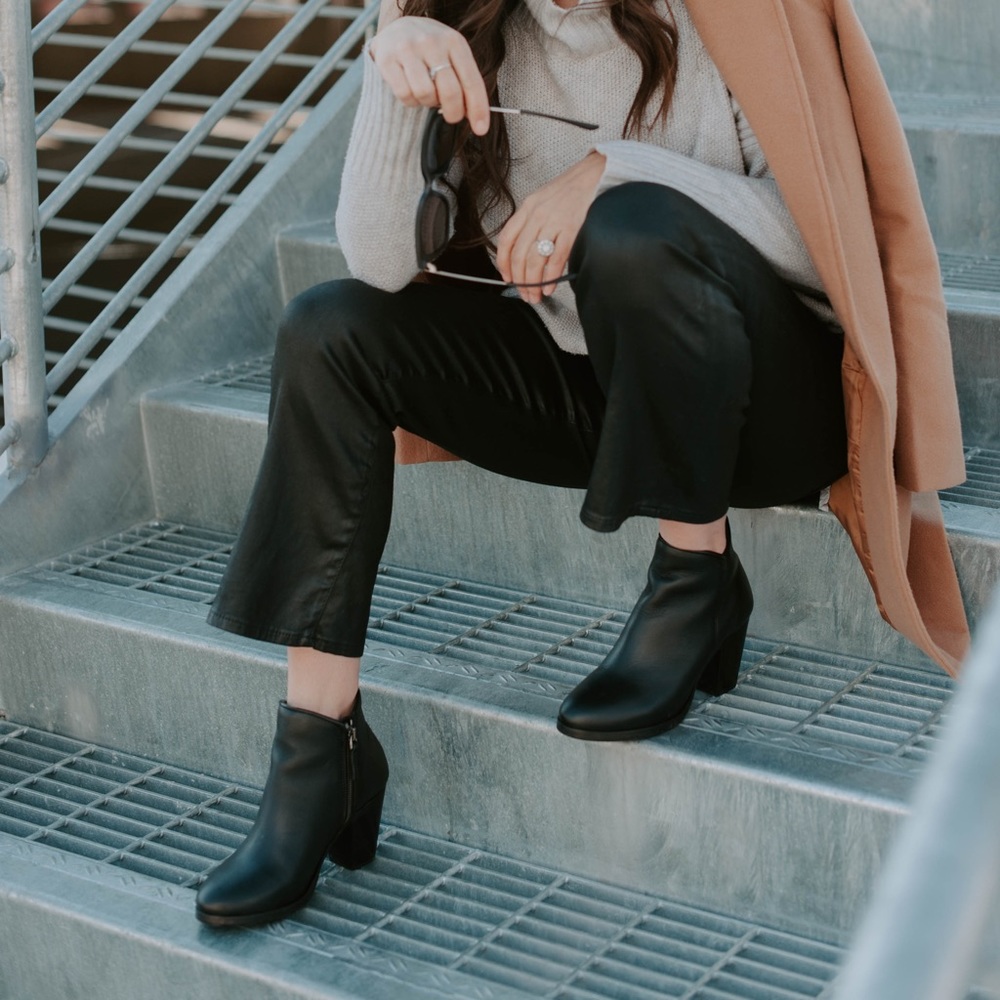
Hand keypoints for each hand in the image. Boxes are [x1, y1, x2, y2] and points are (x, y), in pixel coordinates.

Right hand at [369, 16, 490, 134]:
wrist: (396, 29)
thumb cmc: (430, 50)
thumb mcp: (452, 56)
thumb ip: (464, 82)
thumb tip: (475, 117)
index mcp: (454, 42)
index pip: (471, 81)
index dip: (478, 108)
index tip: (481, 130)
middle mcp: (432, 42)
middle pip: (450, 91)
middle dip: (454, 112)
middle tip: (451, 116)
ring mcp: (408, 49)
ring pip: (425, 94)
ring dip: (428, 103)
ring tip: (426, 94)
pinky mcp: (387, 59)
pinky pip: (404, 94)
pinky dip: (410, 101)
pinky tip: (410, 90)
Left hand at [495, 151, 606, 303]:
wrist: (596, 173)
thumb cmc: (573, 189)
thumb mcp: (544, 200)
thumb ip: (533, 221)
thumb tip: (527, 251)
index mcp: (527, 207)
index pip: (506, 239)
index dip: (503, 263)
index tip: (507, 278)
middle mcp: (537, 214)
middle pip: (519, 255)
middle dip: (519, 280)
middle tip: (525, 294)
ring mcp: (553, 221)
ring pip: (535, 259)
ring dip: (533, 283)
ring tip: (536, 295)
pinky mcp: (571, 228)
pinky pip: (556, 258)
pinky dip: (551, 277)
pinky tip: (550, 287)